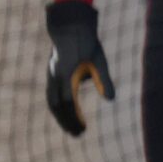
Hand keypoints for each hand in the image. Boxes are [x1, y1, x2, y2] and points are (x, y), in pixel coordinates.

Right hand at [45, 0, 114, 137]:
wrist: (69, 26)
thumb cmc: (87, 43)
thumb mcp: (99, 60)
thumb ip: (104, 79)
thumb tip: (110, 99)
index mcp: (67, 74)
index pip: (68, 102)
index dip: (74, 117)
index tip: (83, 128)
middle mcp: (55, 77)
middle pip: (57, 106)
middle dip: (66, 121)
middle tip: (78, 134)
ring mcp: (51, 76)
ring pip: (52, 102)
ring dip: (61, 116)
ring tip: (73, 128)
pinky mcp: (52, 74)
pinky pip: (52, 95)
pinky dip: (58, 107)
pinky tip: (69, 113)